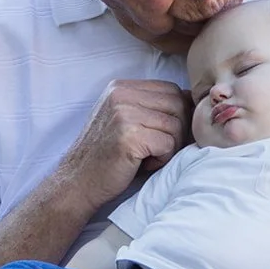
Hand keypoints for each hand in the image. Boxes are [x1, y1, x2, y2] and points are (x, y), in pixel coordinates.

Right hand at [58, 79, 189, 203]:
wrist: (78, 182)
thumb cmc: (107, 155)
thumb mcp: (124, 120)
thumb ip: (150, 107)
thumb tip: (191, 101)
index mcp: (121, 87)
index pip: (171, 89)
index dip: (178, 114)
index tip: (164, 135)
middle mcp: (122, 94)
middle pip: (177, 105)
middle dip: (177, 131)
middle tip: (158, 150)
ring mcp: (124, 114)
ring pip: (175, 125)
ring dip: (169, 147)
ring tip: (147, 157)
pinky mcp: (129, 136)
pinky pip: (168, 144)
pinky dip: (162, 159)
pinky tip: (143, 164)